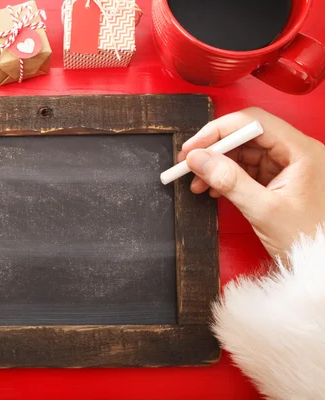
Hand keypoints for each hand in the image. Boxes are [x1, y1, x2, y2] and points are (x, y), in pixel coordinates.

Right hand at [177, 107, 324, 258]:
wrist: (321, 267)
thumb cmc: (308, 239)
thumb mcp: (264, 210)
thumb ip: (230, 181)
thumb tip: (199, 159)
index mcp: (301, 151)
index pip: (253, 123)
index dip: (219, 131)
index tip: (193, 147)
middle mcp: (295, 153)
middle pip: (246, 136)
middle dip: (214, 149)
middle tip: (188, 162)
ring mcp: (286, 167)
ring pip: (242, 154)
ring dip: (216, 165)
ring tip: (196, 181)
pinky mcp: (277, 181)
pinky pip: (245, 170)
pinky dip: (225, 178)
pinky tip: (211, 188)